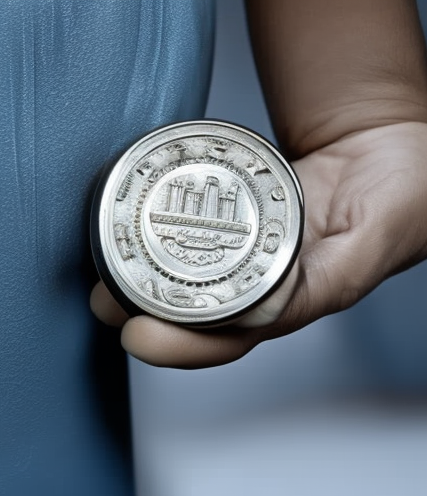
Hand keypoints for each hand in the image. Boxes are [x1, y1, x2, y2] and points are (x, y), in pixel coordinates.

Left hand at [91, 122, 426, 367]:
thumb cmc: (402, 194)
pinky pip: (197, 232)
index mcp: (301, 297)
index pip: (235, 333)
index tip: (138, 335)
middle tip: (101, 303)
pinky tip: (134, 226)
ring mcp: (250, 249)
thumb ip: (343, 269)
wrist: (387, 149)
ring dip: (141, 277)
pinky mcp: (241, 217)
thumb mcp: (383, 231)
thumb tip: (294, 298)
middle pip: (197, 313)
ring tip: (100, 270)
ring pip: (189, 275)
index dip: (186, 343)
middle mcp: (268, 281)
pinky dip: (164, 232)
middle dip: (144, 313)